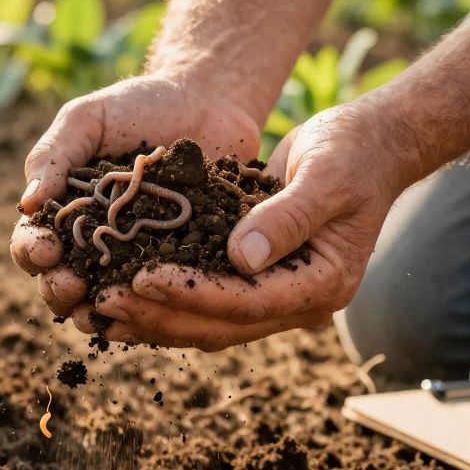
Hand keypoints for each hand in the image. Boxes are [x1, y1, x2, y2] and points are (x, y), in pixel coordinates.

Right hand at [9, 70, 263, 315]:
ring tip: (99, 313)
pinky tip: (149, 315)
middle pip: (64, 282)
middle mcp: (97, 244)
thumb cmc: (139, 107)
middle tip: (70, 285)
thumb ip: (54, 155)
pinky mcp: (180, 267)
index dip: (32, 251)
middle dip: (59, 289)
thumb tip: (27, 204)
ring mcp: (138, 260)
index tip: (44, 249)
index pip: (35, 242)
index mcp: (66, 213)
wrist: (208, 102)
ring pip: (107, 302)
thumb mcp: (89, 119)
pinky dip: (149, 313)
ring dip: (96, 313)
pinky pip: (160, 299)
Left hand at [68, 103, 416, 349]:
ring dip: (155, 318)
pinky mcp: (257, 277)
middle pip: (221, 324)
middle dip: (160, 315)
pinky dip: (167, 299)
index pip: (248, 301)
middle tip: (102, 302)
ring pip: (209, 323)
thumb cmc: (353, 152)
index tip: (141, 278)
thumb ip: (286, 217)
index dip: (191, 293)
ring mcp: (278, 293)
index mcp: (322, 284)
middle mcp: (300, 301)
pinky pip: (207, 300)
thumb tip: (241, 258)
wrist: (371, 145)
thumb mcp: (326, 175)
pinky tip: (122, 290)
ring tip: (98, 308)